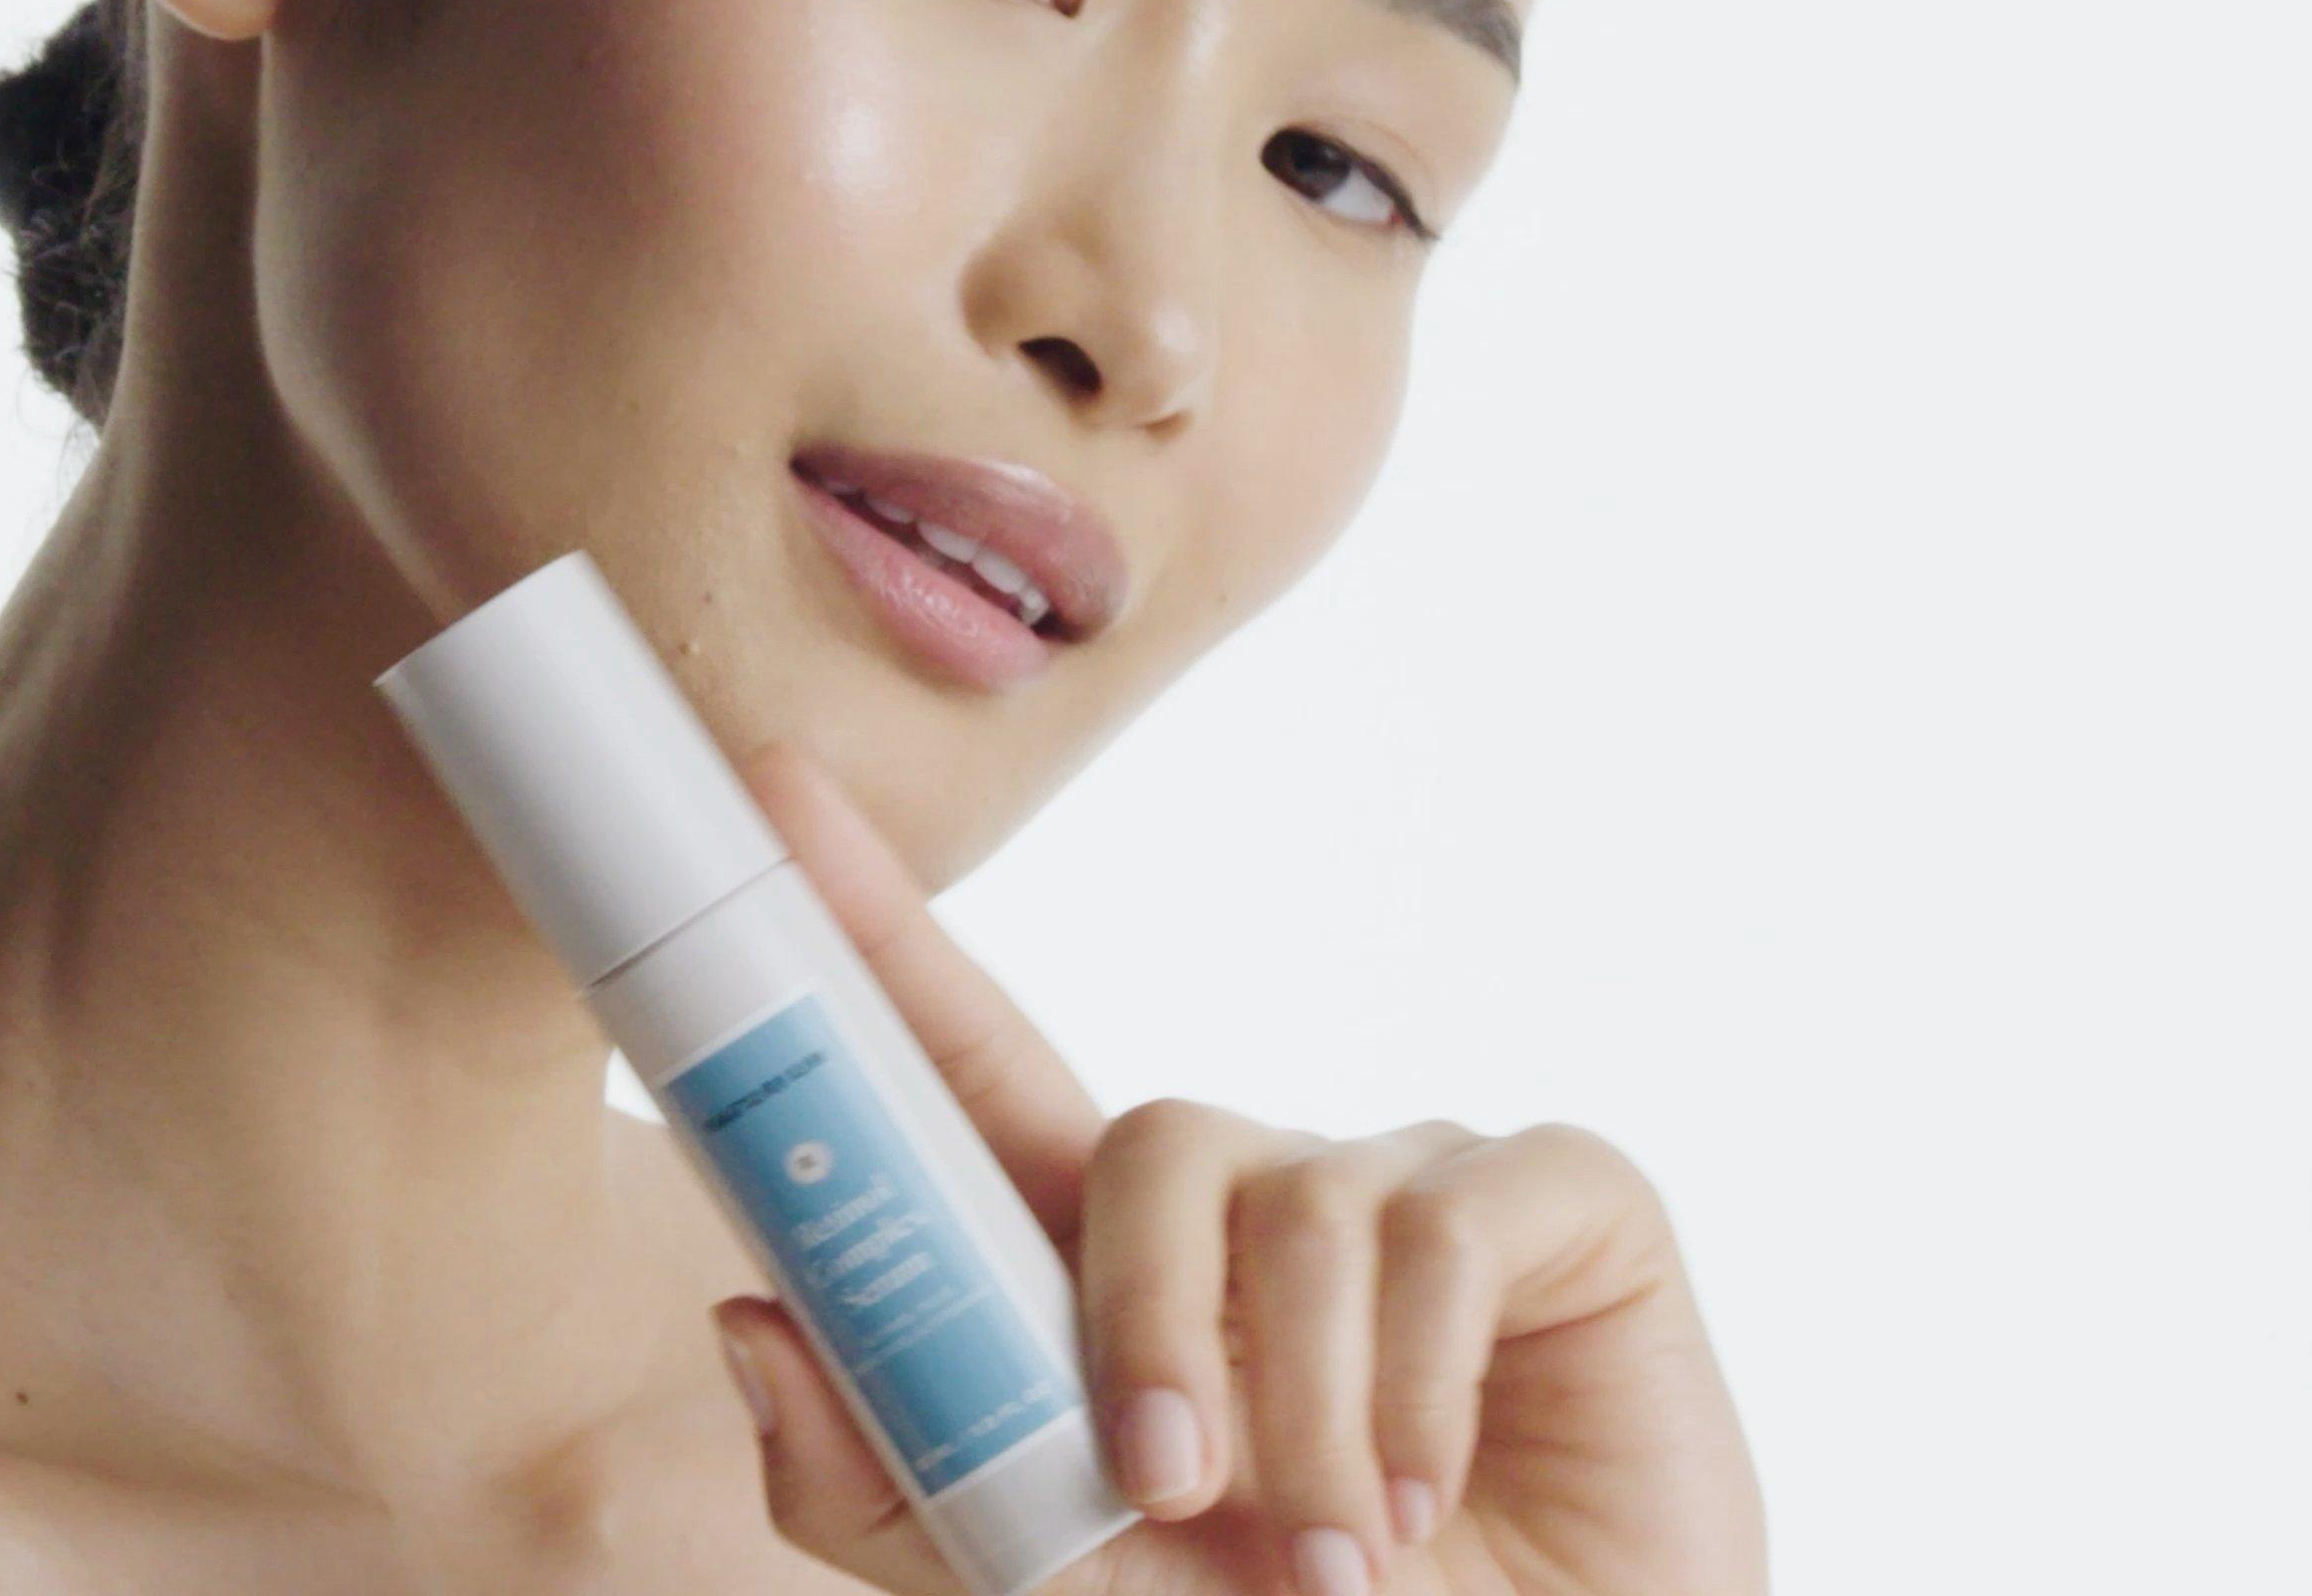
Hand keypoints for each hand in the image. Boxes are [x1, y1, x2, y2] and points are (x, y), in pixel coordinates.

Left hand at [709, 743, 1769, 1595]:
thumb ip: (913, 1493)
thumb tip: (751, 1328)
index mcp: (1130, 1281)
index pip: (978, 1075)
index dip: (884, 935)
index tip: (773, 794)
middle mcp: (1264, 1207)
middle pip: (1144, 1137)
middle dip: (1128, 1315)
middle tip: (1162, 1485)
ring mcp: (1411, 1188)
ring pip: (1287, 1200)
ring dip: (1292, 1407)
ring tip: (1330, 1563)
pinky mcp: (1560, 1200)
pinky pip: (1445, 1228)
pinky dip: (1414, 1392)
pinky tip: (1425, 1497)